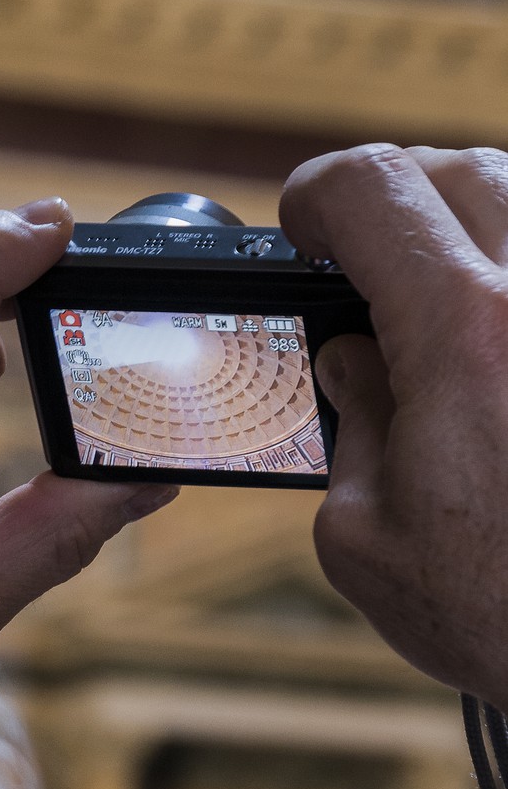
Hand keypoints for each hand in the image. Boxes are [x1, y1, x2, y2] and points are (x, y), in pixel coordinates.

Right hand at [280, 143, 507, 707]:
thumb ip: (350, 419)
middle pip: (458, 168)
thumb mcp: (364, 535)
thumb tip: (357, 358)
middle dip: (393, 196)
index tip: (302, 224)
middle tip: (360, 254)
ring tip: (437, 288)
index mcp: (465, 334)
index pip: (372, 188)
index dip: (316, 195)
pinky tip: (500, 333)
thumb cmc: (505, 619)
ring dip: (471, 221)